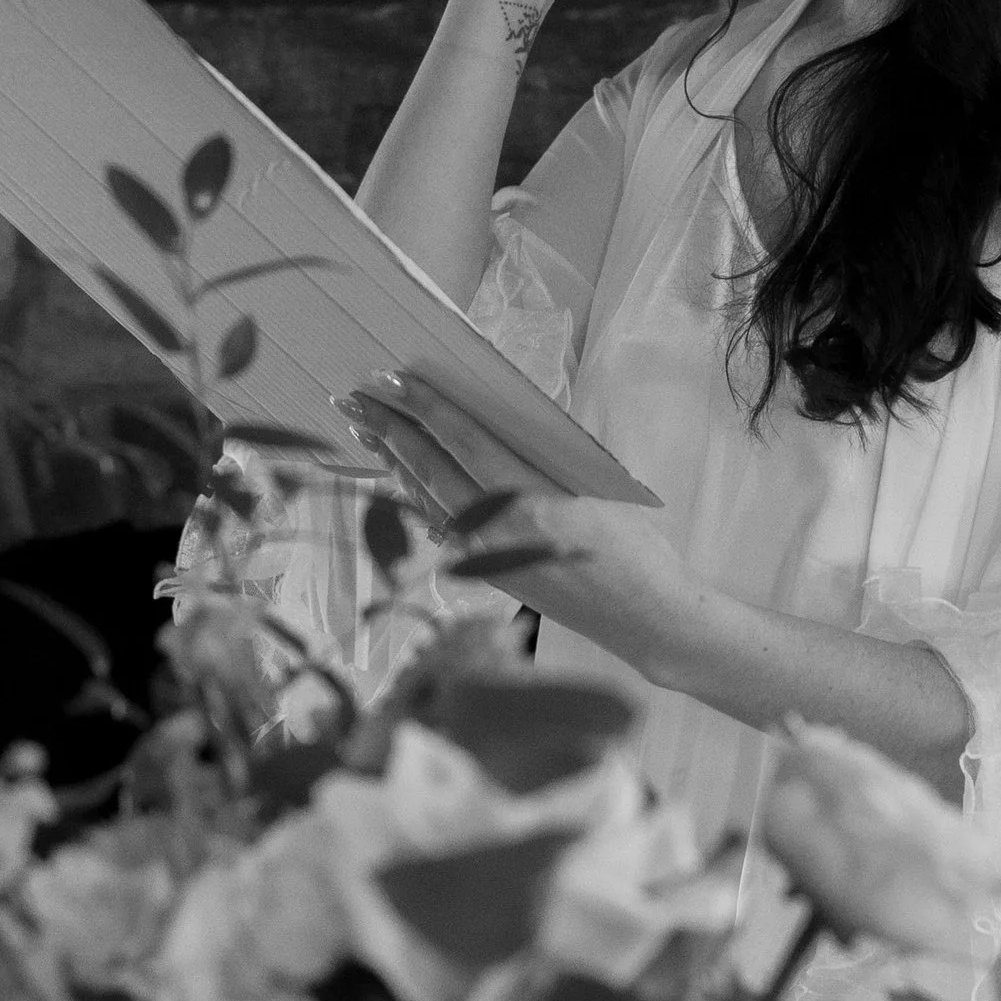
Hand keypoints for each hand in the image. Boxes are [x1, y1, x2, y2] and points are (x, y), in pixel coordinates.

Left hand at [338, 373, 703, 685]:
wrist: (648, 621)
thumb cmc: (637, 550)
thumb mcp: (596, 490)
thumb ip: (542, 462)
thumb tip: (497, 430)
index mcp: (526, 501)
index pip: (461, 442)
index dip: (423, 408)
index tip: (392, 379)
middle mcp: (495, 531)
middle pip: (427, 470)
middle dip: (387, 431)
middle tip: (352, 399)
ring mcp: (487, 557)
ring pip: (427, 500)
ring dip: (394, 463)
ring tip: (367, 432)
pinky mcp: (489, 575)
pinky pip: (442, 527)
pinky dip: (418, 497)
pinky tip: (404, 481)